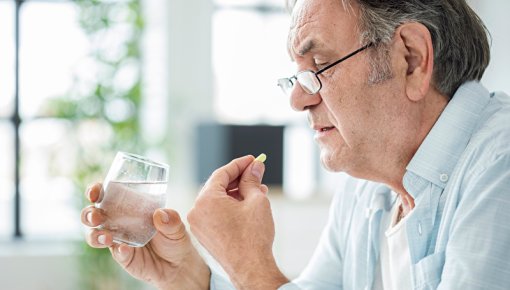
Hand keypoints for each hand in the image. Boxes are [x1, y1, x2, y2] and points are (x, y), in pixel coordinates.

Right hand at [81, 183, 209, 289]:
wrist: (178, 264)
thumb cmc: (174, 238)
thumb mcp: (177, 226)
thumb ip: (171, 219)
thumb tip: (161, 214)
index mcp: (129, 206)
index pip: (107, 194)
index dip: (96, 191)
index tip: (95, 192)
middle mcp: (118, 221)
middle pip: (93, 215)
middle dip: (90, 214)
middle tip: (96, 217)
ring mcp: (118, 239)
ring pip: (95, 235)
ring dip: (95, 235)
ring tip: (106, 237)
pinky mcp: (123, 256)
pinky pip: (115, 252)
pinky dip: (118, 250)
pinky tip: (125, 249)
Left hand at [188, 155, 288, 289]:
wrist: (251, 269)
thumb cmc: (253, 237)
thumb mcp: (256, 200)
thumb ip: (252, 180)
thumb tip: (254, 167)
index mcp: (206, 200)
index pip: (222, 173)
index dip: (240, 164)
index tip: (253, 160)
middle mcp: (197, 211)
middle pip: (218, 186)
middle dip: (239, 178)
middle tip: (256, 172)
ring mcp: (199, 224)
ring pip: (217, 200)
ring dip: (236, 193)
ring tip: (257, 190)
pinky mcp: (204, 234)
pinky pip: (215, 213)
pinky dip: (230, 206)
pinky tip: (247, 204)